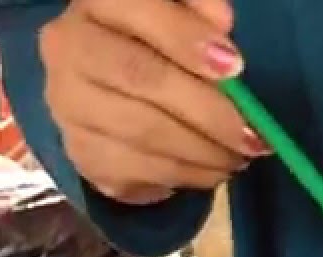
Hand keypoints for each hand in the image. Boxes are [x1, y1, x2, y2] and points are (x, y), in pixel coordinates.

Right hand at [39, 0, 265, 204]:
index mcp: (97, 4)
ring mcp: (68, 106)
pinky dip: (190, 175)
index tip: (236, 67)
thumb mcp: (182, 18)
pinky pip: (140, 170)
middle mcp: (69, 49)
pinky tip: (216, 170)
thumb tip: (222, 21)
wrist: (117, 94)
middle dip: (209, 111)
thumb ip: (200, 11)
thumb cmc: (161, 48)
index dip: (186, 38)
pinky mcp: (83, 153)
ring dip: (205, 151)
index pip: (136, 10)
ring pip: (143, 132)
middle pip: (142, 78)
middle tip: (254, 135)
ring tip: (242, 155)